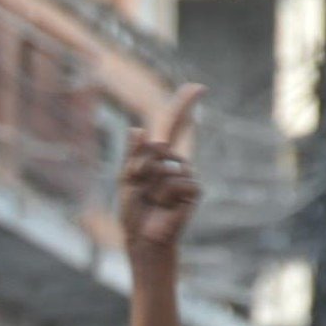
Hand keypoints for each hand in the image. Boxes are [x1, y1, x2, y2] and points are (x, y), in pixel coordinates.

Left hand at [121, 84, 203, 255]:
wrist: (143, 238)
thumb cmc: (134, 211)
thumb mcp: (126, 179)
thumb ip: (133, 155)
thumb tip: (138, 128)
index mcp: (158, 157)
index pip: (173, 126)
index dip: (184, 105)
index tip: (199, 87)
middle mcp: (176, 162)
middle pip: (158, 148)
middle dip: (141, 167)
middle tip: (140, 188)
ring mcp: (186, 176)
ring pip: (165, 167)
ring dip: (151, 185)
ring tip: (153, 201)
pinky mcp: (194, 191)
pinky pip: (176, 182)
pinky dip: (164, 195)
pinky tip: (165, 207)